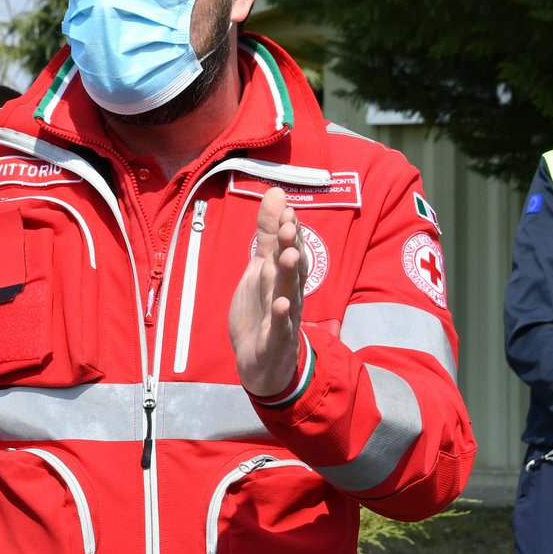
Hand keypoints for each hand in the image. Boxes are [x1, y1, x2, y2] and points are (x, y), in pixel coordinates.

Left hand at [230, 187, 306, 396]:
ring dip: (288, 275)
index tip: (288, 211)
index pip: (291, 249)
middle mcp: (288, 293)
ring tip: (285, 256)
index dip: (290, 232)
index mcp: (284, 275)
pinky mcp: (274, 340)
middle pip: (291, 268)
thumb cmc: (263, 308)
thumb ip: (268, 233)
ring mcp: (283, 318)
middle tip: (288, 226)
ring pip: (288, 293)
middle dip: (290, 247)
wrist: (261, 360)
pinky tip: (280, 304)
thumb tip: (277, 193)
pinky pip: (279, 327)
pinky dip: (280, 317)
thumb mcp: (261, 266)